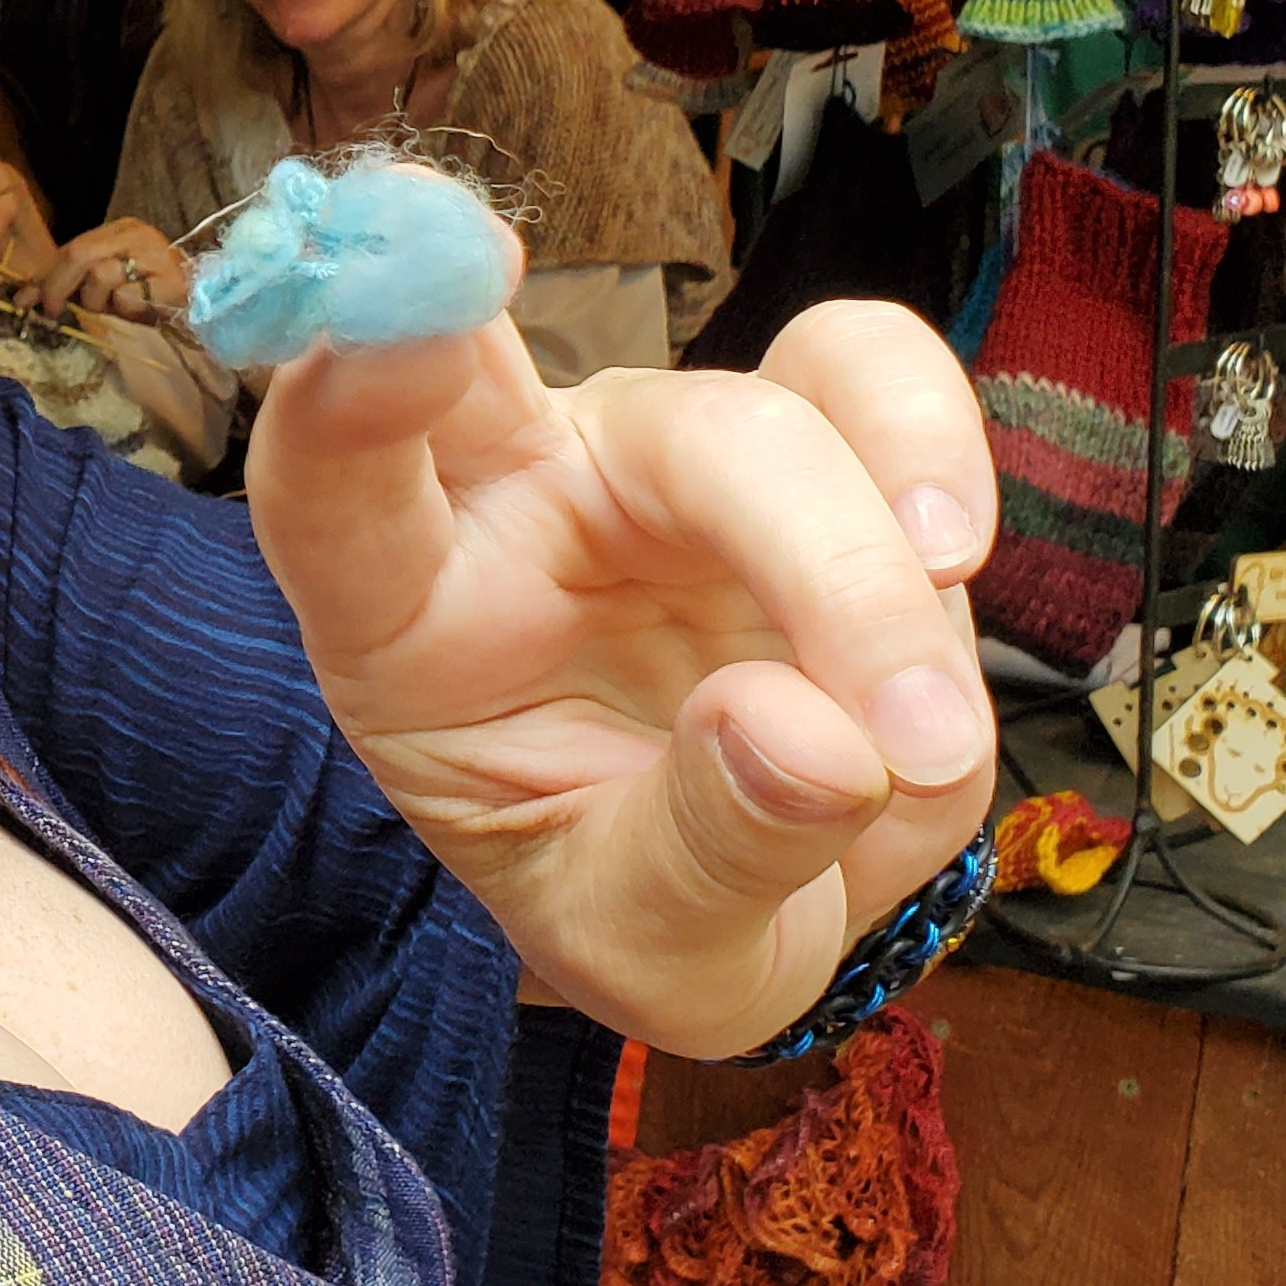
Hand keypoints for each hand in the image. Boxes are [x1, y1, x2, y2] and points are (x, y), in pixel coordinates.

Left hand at [24, 217, 189, 325]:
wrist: (206, 302)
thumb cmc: (151, 293)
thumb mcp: (110, 280)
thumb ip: (75, 281)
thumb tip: (26, 296)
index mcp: (121, 229)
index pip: (72, 247)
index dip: (44, 275)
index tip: (23, 299)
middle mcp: (138, 235)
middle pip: (80, 255)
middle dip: (57, 287)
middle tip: (52, 312)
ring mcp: (156, 256)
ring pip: (100, 276)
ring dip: (96, 302)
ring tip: (115, 308)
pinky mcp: (170, 282)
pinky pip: (127, 297)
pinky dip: (124, 309)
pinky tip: (138, 310)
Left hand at [247, 286, 995, 1060]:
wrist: (750, 884)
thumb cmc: (635, 895)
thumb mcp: (643, 949)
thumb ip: (704, 857)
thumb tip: (813, 741)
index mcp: (406, 611)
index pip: (332, 481)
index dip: (351, 390)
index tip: (408, 335)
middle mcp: (516, 493)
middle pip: (570, 412)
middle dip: (731, 495)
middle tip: (870, 711)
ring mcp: (657, 451)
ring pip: (755, 412)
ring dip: (862, 564)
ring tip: (919, 738)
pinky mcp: (798, 428)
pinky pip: (866, 375)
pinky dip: (934, 456)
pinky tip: (954, 568)